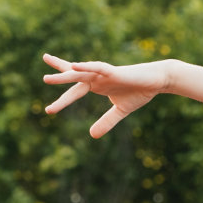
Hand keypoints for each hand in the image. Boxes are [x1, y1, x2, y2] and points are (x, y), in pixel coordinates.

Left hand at [42, 54, 171, 137]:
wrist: (157, 81)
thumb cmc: (139, 92)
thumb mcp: (120, 111)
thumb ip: (106, 121)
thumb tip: (91, 135)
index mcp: (96, 85)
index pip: (74, 90)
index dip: (62, 99)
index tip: (49, 110)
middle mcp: (97, 77)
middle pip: (73, 77)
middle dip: (58, 76)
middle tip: (44, 78)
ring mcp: (104, 73)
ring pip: (80, 72)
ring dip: (64, 74)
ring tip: (48, 78)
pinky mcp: (114, 71)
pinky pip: (97, 68)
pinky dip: (86, 67)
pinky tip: (74, 66)